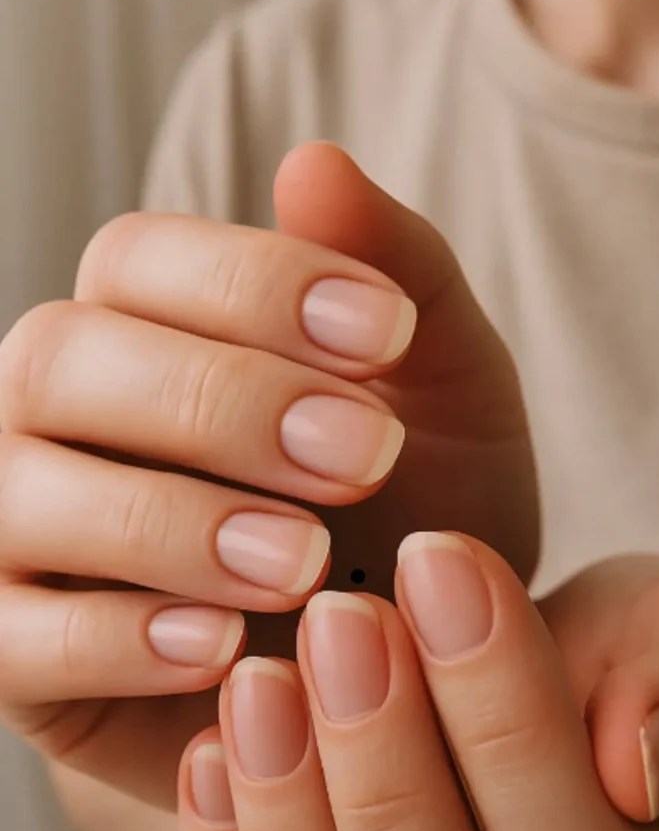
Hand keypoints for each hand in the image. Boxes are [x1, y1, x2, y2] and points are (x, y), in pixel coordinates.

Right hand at [0, 144, 535, 809]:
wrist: (387, 667)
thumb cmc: (410, 514)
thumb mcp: (443, 392)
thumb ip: (398, 273)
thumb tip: (316, 163)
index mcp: (142, 330)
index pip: (138, 258)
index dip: (256, 282)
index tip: (389, 332)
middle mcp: (56, 415)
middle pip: (66, 358)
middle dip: (220, 403)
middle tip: (362, 459)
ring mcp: (20, 533)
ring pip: (24, 492)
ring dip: (171, 522)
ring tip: (305, 564)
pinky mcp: (13, 656)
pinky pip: (13, 639)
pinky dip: (115, 640)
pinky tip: (224, 651)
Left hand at [178, 535, 658, 830]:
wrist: (536, 684)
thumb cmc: (610, 651)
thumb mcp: (653, 629)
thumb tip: (633, 765)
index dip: (507, 726)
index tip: (439, 560)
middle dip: (386, 770)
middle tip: (342, 620)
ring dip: (291, 817)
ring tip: (261, 679)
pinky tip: (213, 751)